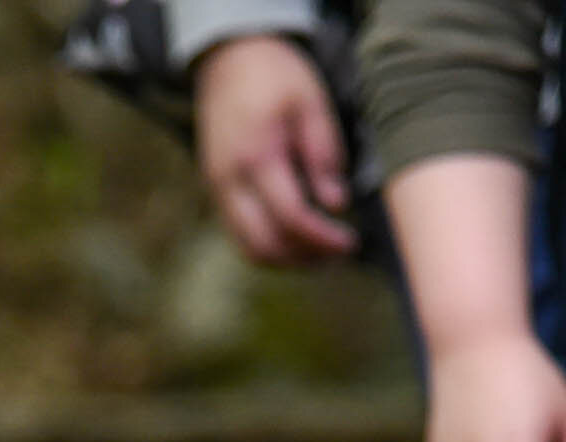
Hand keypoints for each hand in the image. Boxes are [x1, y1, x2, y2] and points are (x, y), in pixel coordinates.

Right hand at [193, 36, 356, 265]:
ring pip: (248, 247)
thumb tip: (336, 204)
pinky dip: (269, 244)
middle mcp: (229, 180)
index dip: (322, 238)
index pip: (291, 216)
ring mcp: (217, 188)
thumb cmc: (275, 76)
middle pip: (264, 245)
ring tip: (320, 253)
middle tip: (337, 253)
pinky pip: (240, 233)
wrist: (229, 58)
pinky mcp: (215, 190)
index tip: (349, 242)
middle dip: (304, 258)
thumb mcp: (311, 104)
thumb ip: (323, 155)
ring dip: (286, 259)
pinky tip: (297, 236)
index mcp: (257, 156)